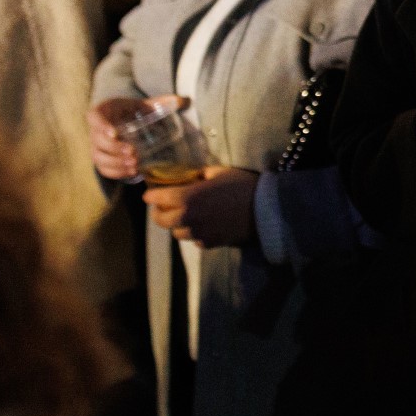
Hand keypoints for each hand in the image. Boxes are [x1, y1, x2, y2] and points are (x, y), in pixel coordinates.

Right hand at [88, 95, 188, 180]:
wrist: (130, 121)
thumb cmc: (137, 110)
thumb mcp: (148, 104)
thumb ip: (164, 101)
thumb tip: (184, 100)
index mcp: (105, 111)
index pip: (94, 116)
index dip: (100, 125)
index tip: (114, 132)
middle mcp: (97, 129)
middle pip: (97, 140)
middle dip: (114, 148)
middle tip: (133, 152)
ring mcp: (98, 146)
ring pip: (98, 157)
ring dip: (115, 163)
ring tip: (135, 165)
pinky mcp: (103, 159)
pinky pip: (103, 168)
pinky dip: (116, 172)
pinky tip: (132, 172)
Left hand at [143, 165, 258, 247]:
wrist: (266, 210)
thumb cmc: (243, 185)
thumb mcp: (220, 172)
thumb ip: (199, 175)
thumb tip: (191, 177)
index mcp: (187, 197)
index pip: (156, 198)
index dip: (151, 195)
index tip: (150, 193)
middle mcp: (187, 218)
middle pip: (160, 220)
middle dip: (158, 212)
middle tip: (163, 206)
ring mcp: (197, 233)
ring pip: (176, 233)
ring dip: (177, 224)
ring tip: (185, 216)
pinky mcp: (209, 243)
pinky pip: (194, 240)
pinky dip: (194, 233)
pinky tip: (204, 225)